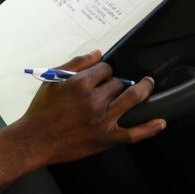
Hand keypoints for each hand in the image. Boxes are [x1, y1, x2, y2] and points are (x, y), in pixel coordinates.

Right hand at [11, 51, 165, 165]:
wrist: (34, 140)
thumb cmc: (41, 111)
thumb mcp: (53, 80)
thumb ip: (76, 64)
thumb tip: (97, 53)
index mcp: (80, 84)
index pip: (105, 68)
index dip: (103, 71)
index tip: (100, 76)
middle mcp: (94, 100)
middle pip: (118, 82)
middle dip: (115, 83)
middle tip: (107, 89)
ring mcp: (103, 120)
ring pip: (131, 98)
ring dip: (142, 90)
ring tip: (147, 85)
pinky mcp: (106, 138)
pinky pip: (133, 133)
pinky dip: (149, 128)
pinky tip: (160, 122)